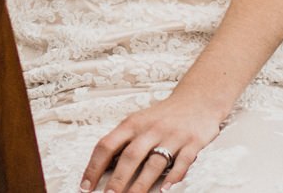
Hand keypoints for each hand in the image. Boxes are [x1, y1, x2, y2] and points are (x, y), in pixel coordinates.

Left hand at [80, 90, 222, 192]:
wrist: (197, 99)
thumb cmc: (162, 116)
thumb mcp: (138, 122)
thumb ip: (123, 141)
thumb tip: (101, 167)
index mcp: (132, 124)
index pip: (107, 145)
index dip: (94, 166)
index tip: (85, 186)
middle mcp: (150, 129)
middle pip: (130, 156)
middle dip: (118, 179)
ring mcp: (172, 136)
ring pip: (154, 163)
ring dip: (142, 184)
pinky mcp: (192, 142)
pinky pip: (183, 161)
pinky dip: (174, 177)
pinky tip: (166, 190)